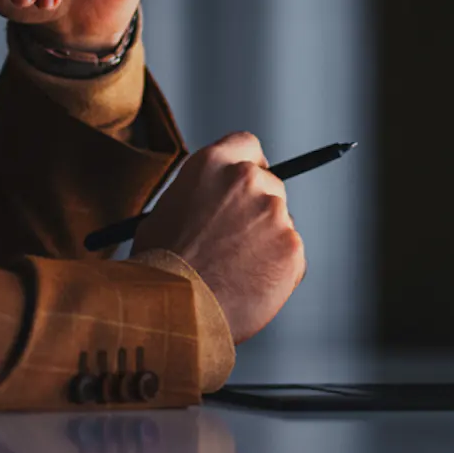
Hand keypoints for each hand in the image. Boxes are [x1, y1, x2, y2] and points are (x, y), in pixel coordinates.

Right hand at [132, 131, 302, 341]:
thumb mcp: (167, 211)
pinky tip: (246, 284)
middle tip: (235, 238)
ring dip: (264, 241)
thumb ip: (199, 196)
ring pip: (280, 223)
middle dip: (256, 209)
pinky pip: (289, 256)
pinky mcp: (293, 248)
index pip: (247, 145)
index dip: (247, 165)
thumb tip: (215, 204)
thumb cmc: (160, 264)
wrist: (175, 307)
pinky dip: (274, 269)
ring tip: (232, 270)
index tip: (246, 184)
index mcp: (212, 164)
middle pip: (269, 184)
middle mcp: (248, 181)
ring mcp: (275, 214)